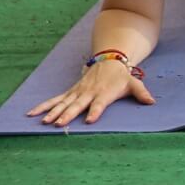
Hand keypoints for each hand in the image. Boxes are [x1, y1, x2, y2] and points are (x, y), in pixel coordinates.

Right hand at [25, 61, 154, 126]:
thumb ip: (142, 93)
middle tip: (59, 124)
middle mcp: (89, 93)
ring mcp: (78, 92)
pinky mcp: (71, 92)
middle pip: (77, 105)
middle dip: (68, 114)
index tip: (89, 120)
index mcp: (104, 93)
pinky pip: (55, 99)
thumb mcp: (134, 83)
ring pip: (63, 103)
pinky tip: (32, 113)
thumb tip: (152, 102)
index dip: (95, 111)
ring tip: (44, 121)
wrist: (109, 60)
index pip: (99, 104)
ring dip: (53, 112)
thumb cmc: (122, 76)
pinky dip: (44, 106)